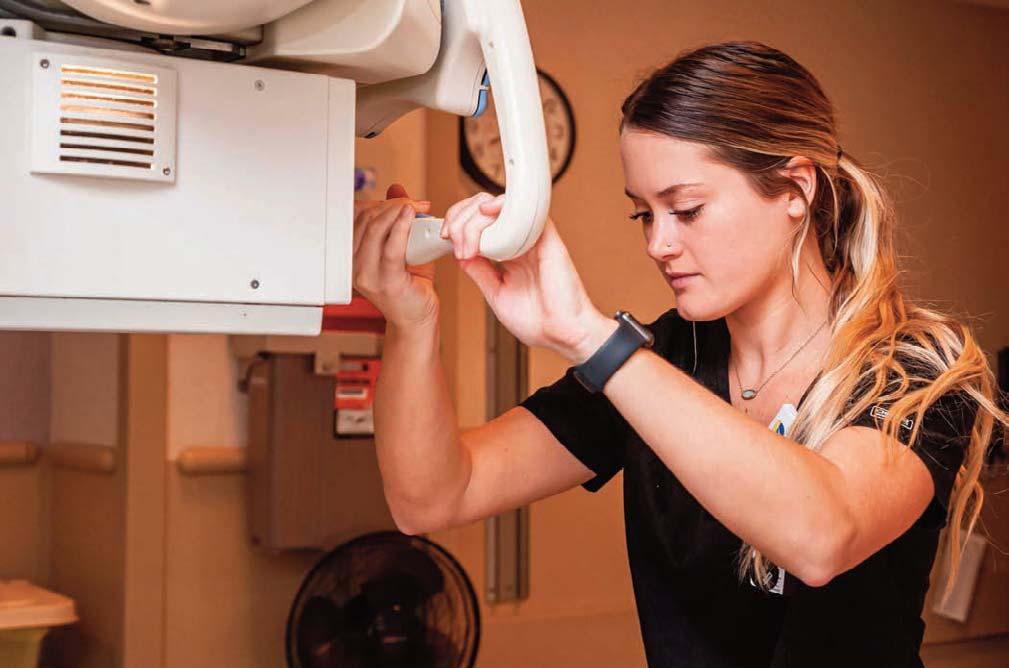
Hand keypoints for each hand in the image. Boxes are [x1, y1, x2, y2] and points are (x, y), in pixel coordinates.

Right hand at [352, 184, 438, 328]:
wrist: (416, 320)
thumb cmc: (411, 288)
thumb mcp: (401, 246)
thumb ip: (397, 219)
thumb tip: (397, 189)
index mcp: (352, 256)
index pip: (357, 217)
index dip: (380, 202)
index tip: (403, 200)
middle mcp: (355, 265)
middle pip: (367, 219)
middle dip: (393, 204)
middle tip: (416, 203)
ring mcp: (367, 274)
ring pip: (376, 228)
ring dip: (398, 211)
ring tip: (417, 208)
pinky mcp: (386, 281)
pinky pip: (390, 246)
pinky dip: (401, 226)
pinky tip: (412, 216)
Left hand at [441, 192, 614, 362]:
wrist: (561, 333)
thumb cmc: (536, 321)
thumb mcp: (495, 293)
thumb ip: (478, 270)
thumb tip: (458, 251)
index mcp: (507, 254)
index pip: (478, 223)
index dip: (457, 223)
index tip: (445, 238)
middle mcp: (518, 242)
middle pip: (483, 209)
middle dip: (459, 218)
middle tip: (452, 240)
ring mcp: (531, 238)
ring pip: (498, 205)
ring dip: (473, 215)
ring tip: (466, 241)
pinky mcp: (545, 237)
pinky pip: (524, 209)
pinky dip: (502, 204)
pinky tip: (487, 212)